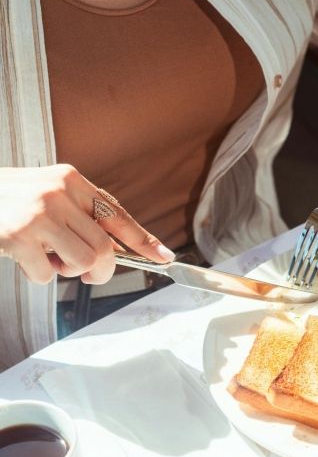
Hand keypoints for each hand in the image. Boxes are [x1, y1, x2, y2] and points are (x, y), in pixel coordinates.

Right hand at [0, 165, 173, 284]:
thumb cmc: (9, 202)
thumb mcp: (48, 195)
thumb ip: (80, 215)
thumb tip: (118, 248)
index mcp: (70, 179)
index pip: (116, 213)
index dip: (143, 239)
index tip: (163, 256)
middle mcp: (58, 192)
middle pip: (105, 248)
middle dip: (99, 270)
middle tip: (83, 273)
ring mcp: (39, 212)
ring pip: (84, 262)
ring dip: (68, 272)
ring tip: (47, 258)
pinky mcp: (19, 235)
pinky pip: (48, 275)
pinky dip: (39, 276)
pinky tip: (23, 259)